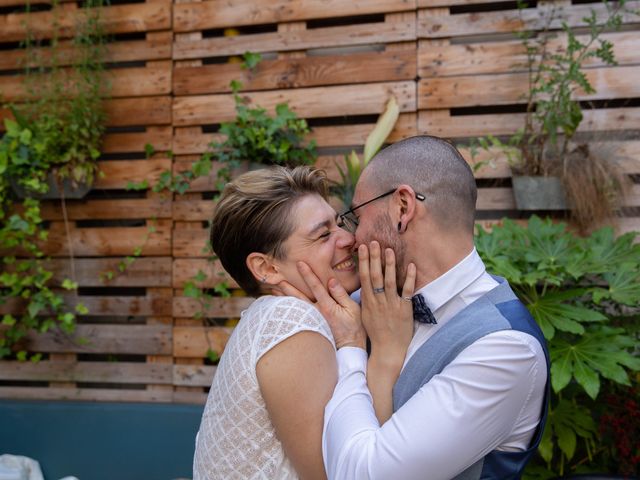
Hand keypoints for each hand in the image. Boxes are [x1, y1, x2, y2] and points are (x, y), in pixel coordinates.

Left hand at [278, 262, 364, 349]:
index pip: (315, 286)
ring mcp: (312, 321)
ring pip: (296, 307)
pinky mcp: (311, 327)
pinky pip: (297, 316)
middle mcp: (316, 313)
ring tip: (274, 290)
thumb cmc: (354, 327)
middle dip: (289, 287)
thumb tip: (331, 280)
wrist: (350, 347)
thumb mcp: (352, 308)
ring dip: (285, 298)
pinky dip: (289, 310)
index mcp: (327, 306)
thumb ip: (341, 294)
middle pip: (299, 297)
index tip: (300, 263)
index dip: (308, 274)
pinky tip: (282, 305)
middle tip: (278, 278)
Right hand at [359, 242, 415, 364]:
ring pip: (390, 281)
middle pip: (375, 276)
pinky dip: (410, 279)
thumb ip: (366, 298)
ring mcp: (392, 304)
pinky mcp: (404, 310)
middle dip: (373, 258)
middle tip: (373, 242)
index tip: (362, 247)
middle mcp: (378, 301)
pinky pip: (408, 292)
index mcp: (368, 301)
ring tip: (389, 250)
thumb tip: (364, 284)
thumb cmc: (376, 332)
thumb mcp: (365, 314)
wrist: (387, 350)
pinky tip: (411, 266)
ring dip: (389, 265)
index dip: (363, 261)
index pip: (364, 277)